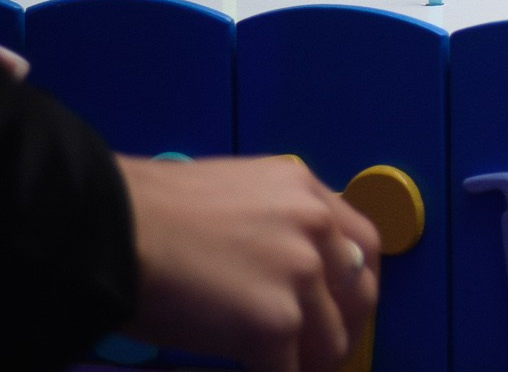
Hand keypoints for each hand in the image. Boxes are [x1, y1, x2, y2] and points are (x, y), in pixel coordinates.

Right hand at [118, 153, 378, 371]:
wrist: (107, 227)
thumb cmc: (149, 213)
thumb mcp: (237, 193)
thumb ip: (276, 224)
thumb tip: (282, 270)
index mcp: (307, 192)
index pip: (363, 245)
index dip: (354, 286)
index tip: (341, 311)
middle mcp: (316, 226)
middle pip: (360, 294)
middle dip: (343, 330)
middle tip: (318, 356)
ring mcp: (301, 275)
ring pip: (330, 342)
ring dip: (310, 365)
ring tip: (286, 370)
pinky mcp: (274, 322)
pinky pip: (290, 371)